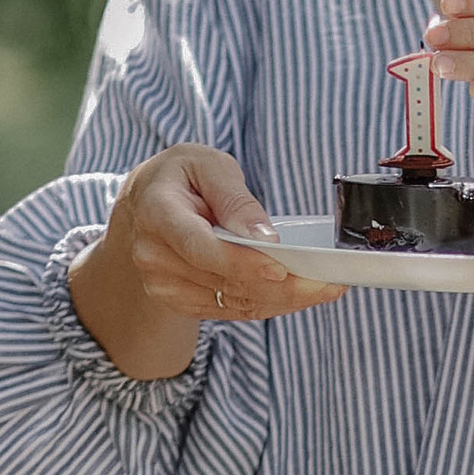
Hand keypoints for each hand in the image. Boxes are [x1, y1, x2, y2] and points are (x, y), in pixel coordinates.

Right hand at [68, 144, 339, 382]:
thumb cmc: (181, 177)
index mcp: (157, 213)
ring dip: (283, 299)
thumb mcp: (207, 164)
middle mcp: (154, 257)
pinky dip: (269, 303)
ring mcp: (164, 285)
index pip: (200, 247)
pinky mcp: (180, 302)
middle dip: (282, 285)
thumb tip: (264, 236)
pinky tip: (297, 294)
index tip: (281, 268)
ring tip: (324, 287)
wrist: (144, 206)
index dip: (241, 263)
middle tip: (329, 282)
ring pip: (235, 302)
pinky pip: (232, 310)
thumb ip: (235, 198)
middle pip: (225, 281)